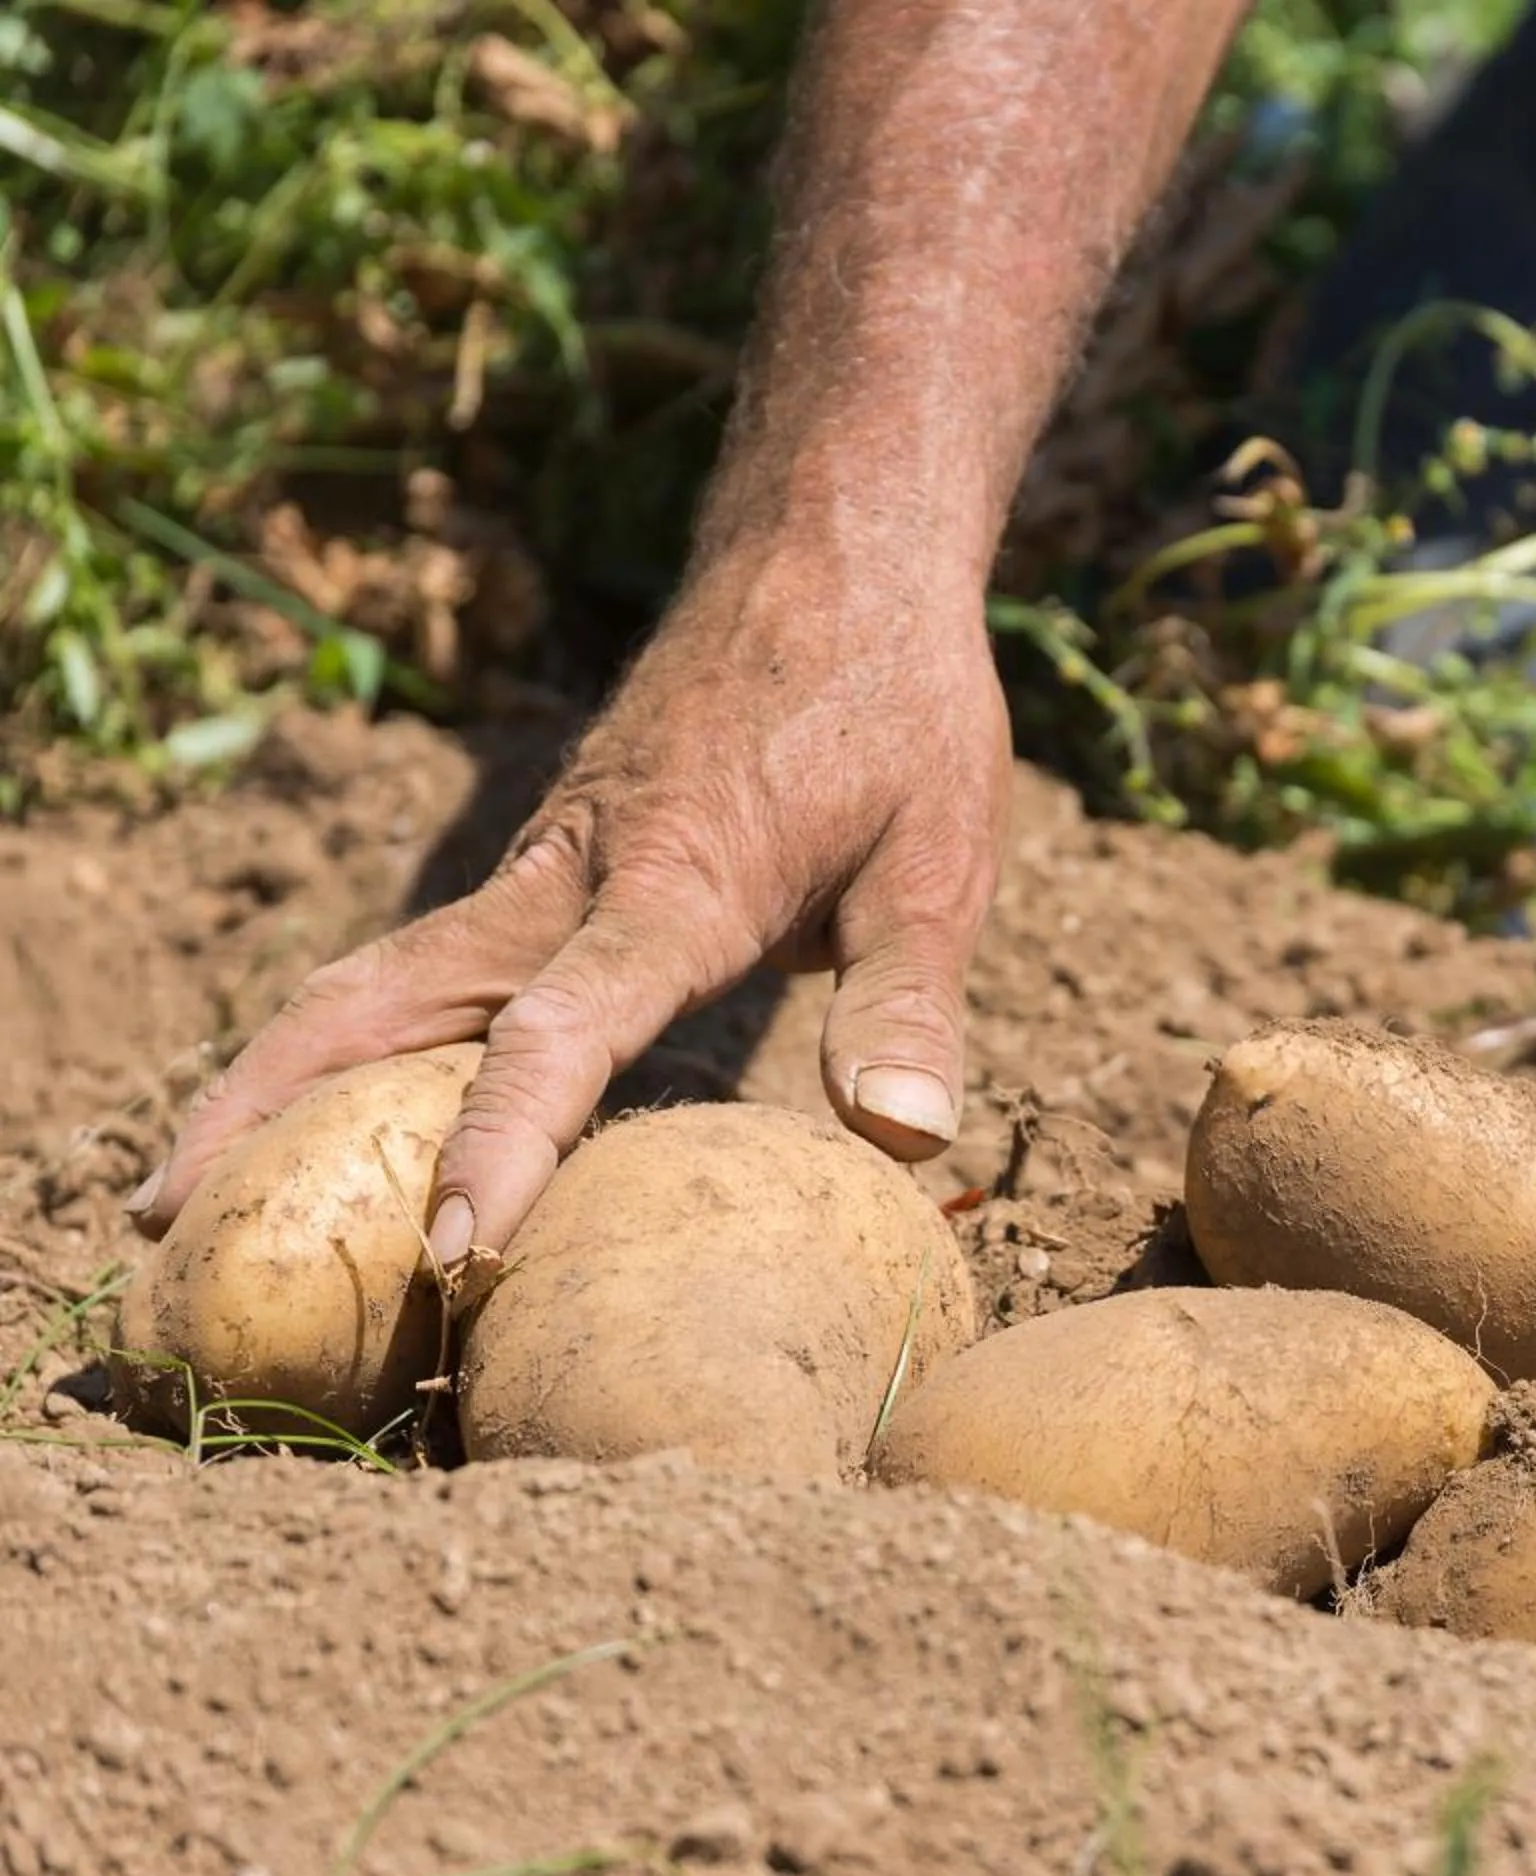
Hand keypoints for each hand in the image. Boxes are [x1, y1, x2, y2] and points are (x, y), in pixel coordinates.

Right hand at [127, 546, 1013, 1265]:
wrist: (836, 547)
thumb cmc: (897, 703)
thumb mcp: (944, 857)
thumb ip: (911, 998)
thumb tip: (906, 1134)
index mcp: (672, 885)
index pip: (563, 1031)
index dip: (506, 1142)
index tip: (454, 1245)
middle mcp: (573, 874)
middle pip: (387, 999)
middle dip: (276, 1109)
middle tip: (168, 1218)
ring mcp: (545, 862)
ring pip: (384, 977)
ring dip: (283, 1072)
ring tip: (186, 1183)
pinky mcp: (548, 858)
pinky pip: (433, 961)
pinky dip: (361, 1037)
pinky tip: (340, 1111)